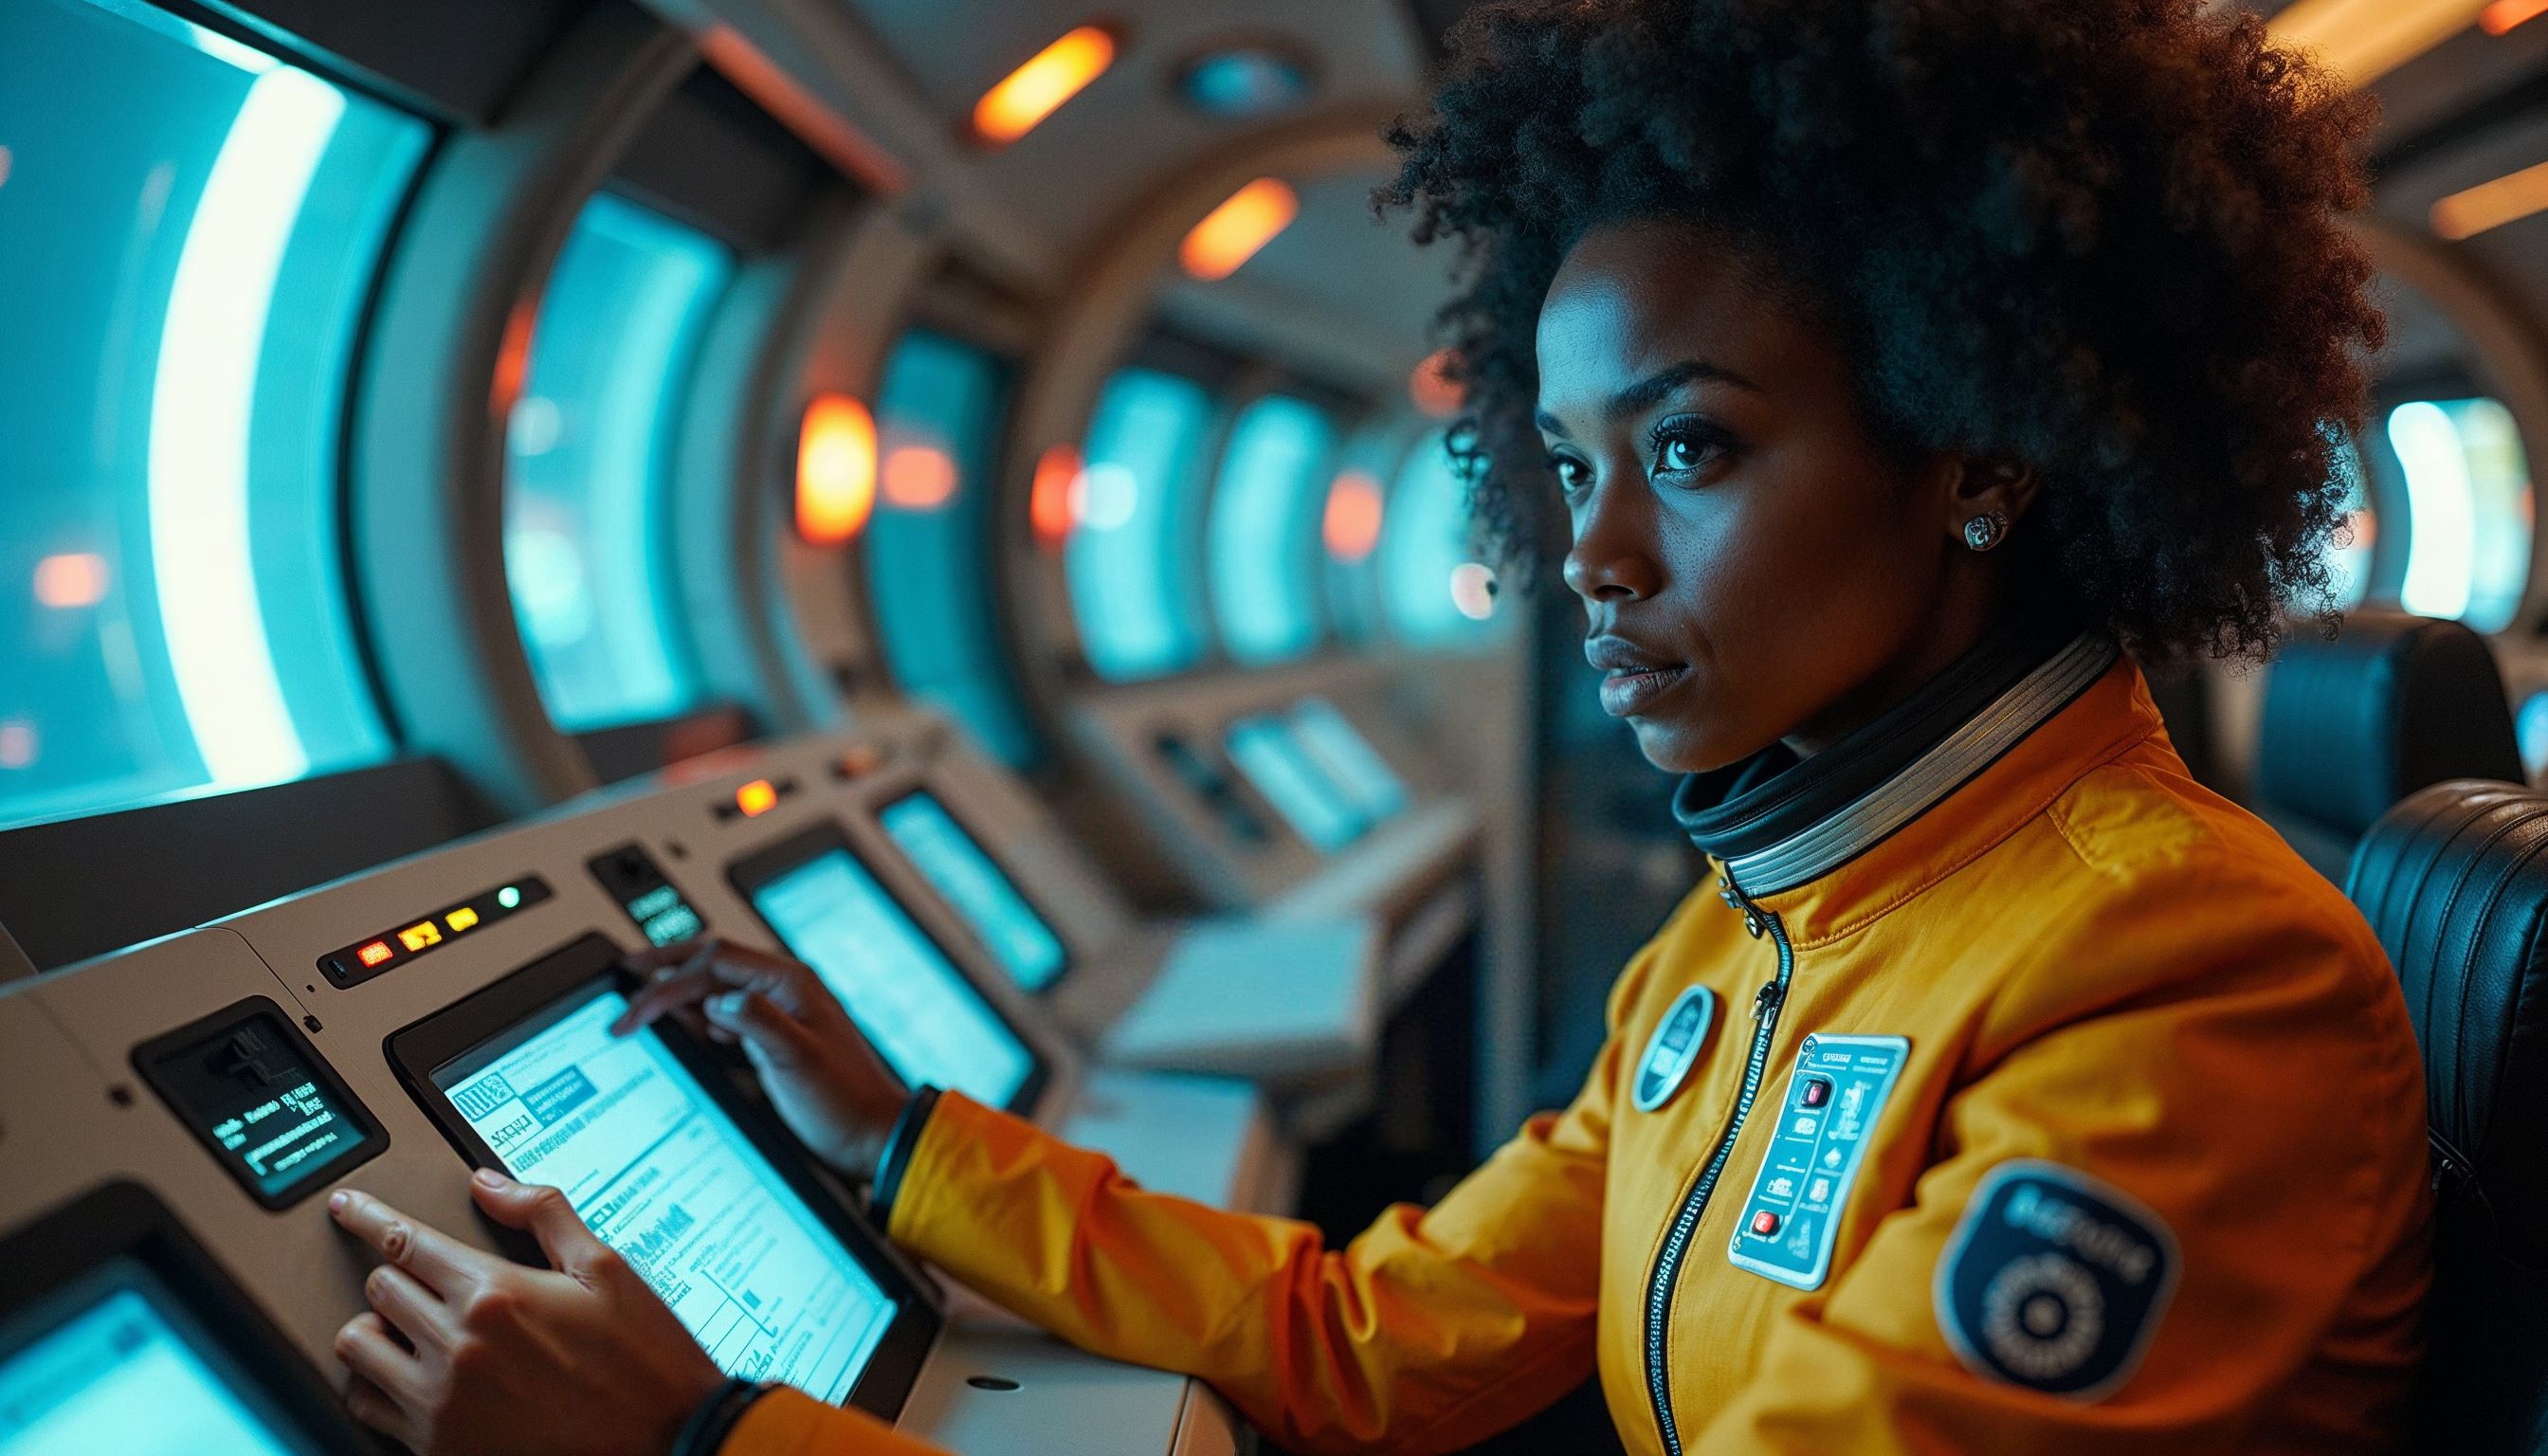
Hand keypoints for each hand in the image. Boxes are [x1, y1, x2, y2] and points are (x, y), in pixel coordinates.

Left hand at [329, 1172, 724, 1455]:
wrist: (667, 1441)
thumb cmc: (642, 1359)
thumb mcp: (606, 1269)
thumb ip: (543, 1214)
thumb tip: (488, 1184)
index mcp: (496, 1293)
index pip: (404, 1239)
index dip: (367, 1214)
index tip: (348, 1206)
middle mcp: (458, 1346)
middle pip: (379, 1286)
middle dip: (396, 1272)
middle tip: (423, 1278)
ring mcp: (443, 1401)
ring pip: (357, 1345)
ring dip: (375, 1328)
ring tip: (407, 1327)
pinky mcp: (439, 1447)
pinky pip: (366, 1406)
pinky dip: (373, 1385)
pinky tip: (404, 1376)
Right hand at [616, 937, 910, 1174]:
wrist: (871, 1135)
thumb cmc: (846, 1100)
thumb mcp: (799, 1060)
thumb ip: (759, 1023)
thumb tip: (717, 1000)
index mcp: (788, 982)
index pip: (713, 963)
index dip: (666, 980)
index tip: (631, 1008)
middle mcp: (781, 990)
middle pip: (711, 962)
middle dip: (664, 965)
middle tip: (621, 971)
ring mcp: (775, 1013)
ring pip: (714, 988)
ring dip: (676, 991)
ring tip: (636, 999)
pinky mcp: (770, 1038)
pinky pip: (724, 1017)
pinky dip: (694, 1019)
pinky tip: (677, 1029)